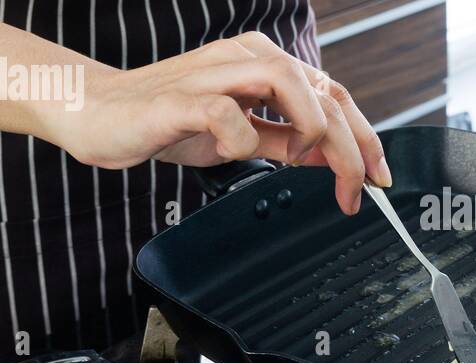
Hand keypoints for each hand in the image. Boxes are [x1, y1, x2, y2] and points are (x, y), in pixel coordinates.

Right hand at [58, 32, 389, 214]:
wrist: (96, 113)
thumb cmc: (167, 120)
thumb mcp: (242, 134)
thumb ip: (286, 142)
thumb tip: (333, 160)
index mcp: (264, 64)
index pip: (333, 94)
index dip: (364, 137)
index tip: (378, 178)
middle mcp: (245, 59)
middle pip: (322, 92)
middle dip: (352, 147)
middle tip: (358, 191)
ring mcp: (213, 75)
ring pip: (289, 84)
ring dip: (312, 131)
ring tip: (303, 163)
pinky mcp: (181, 98)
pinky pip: (229, 114)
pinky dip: (243, 139)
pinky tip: (234, 153)